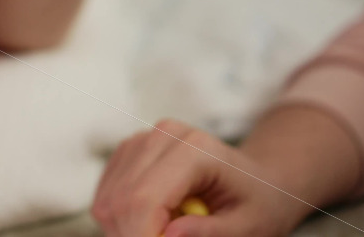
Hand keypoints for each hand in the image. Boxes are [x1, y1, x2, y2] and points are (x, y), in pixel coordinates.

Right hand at [92, 119, 304, 236]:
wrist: (258, 179)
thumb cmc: (258, 204)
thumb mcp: (250, 227)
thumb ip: (212, 232)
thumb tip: (169, 235)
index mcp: (196, 149)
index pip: (145, 197)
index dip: (141, 235)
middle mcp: (163, 136)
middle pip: (121, 199)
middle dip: (132, 236)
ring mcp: (142, 140)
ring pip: (108, 199)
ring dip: (124, 230)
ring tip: (160, 234)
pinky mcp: (129, 151)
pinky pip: (106, 194)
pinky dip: (119, 219)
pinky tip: (149, 224)